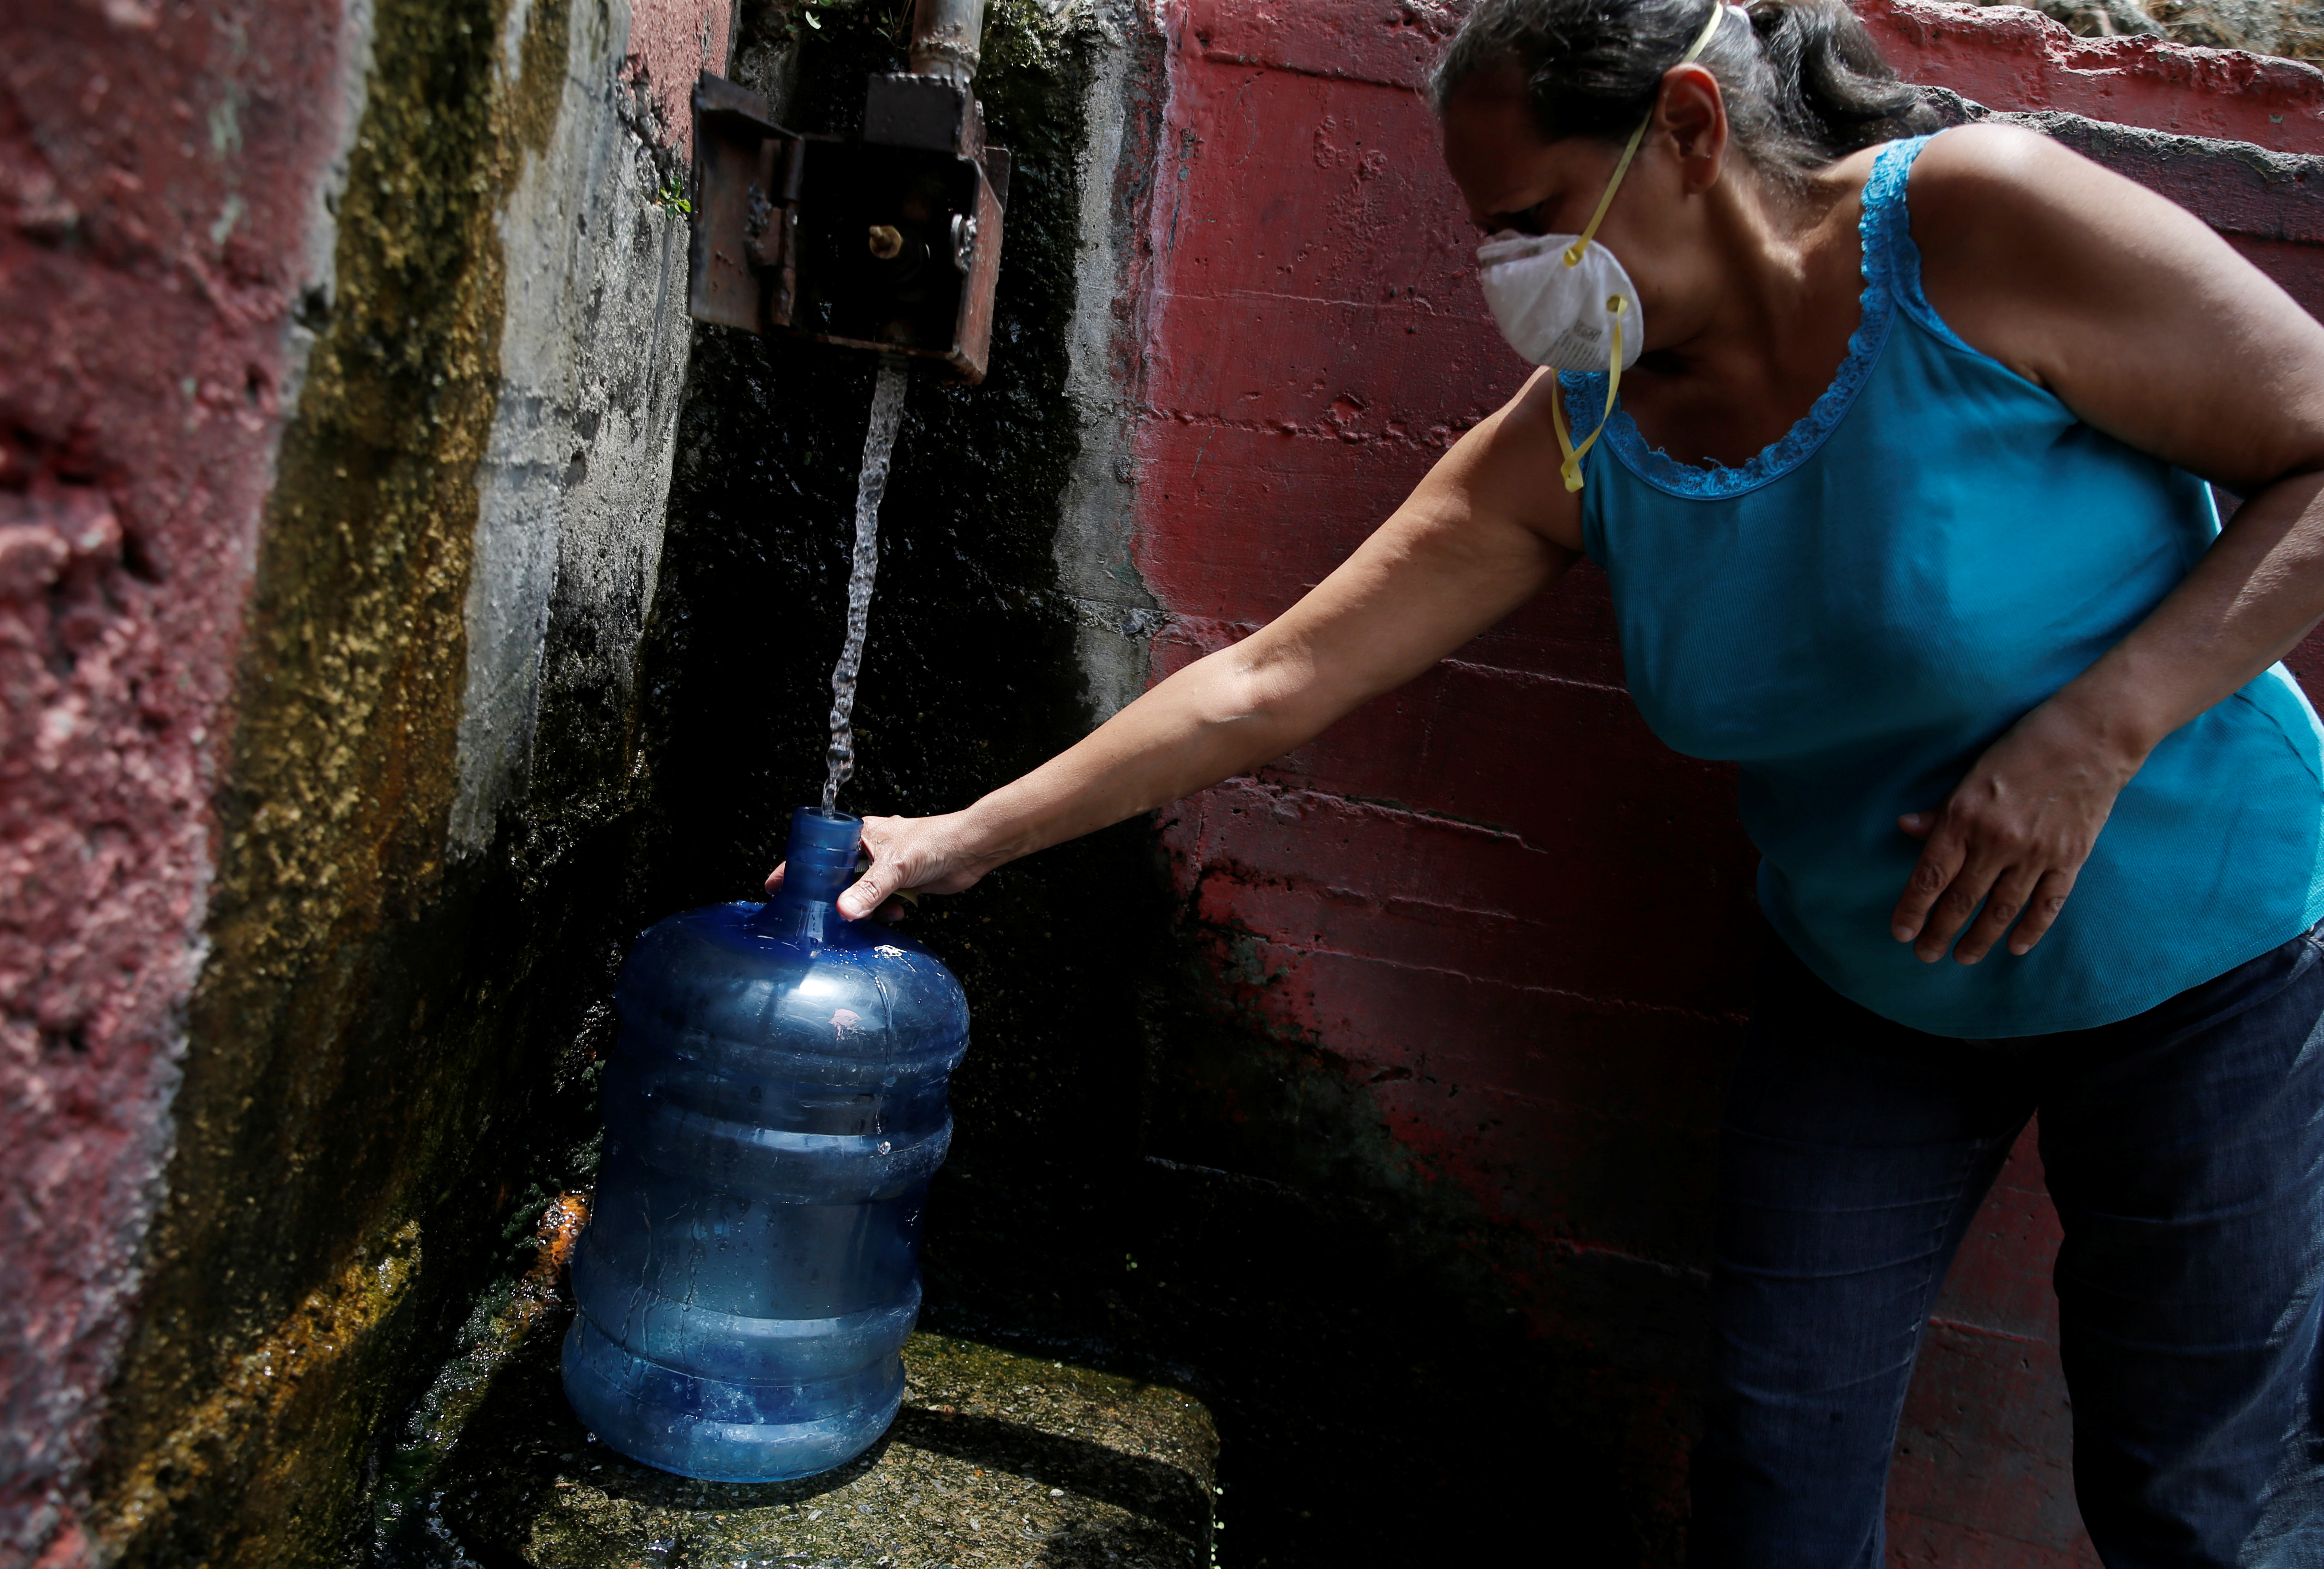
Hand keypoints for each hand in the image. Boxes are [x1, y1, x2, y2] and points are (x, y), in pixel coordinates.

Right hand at [765, 809, 1001, 921]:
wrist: (973, 850)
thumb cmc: (936, 841)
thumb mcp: (896, 867)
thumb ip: (869, 891)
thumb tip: (843, 911)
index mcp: (859, 834)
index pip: (817, 851)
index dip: (795, 869)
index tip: (774, 888)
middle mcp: (867, 850)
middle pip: (835, 877)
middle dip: (829, 897)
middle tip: (816, 917)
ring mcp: (884, 868)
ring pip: (858, 894)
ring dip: (863, 908)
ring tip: (866, 918)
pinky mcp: (900, 885)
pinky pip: (880, 904)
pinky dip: (885, 912)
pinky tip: (897, 914)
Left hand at [1890, 696, 2145, 964]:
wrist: (2091, 736)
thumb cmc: (2025, 747)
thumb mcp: (1973, 772)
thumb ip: (1942, 810)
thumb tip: (1905, 828)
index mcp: (1965, 817)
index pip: (1931, 875)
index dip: (1913, 908)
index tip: (1900, 933)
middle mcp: (1997, 840)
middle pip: (1962, 898)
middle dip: (1940, 931)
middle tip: (1925, 954)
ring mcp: (2036, 852)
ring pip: (2001, 908)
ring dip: (1980, 937)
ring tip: (1963, 958)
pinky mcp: (2071, 857)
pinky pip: (2047, 903)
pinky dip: (2031, 928)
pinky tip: (2016, 947)